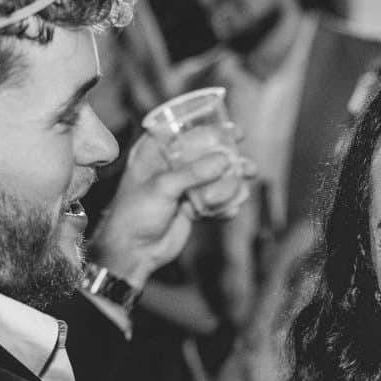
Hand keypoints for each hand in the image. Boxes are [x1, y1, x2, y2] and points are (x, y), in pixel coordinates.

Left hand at [89, 132, 252, 289]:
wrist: (133, 252)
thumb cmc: (134, 214)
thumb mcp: (162, 187)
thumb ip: (194, 172)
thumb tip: (225, 160)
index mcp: (155, 152)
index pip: (186, 131)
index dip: (212, 128)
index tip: (235, 132)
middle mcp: (171, 166)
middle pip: (208, 154)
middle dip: (231, 161)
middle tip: (247, 166)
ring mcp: (184, 187)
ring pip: (216, 179)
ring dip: (231, 186)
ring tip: (241, 193)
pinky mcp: (193, 207)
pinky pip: (216, 202)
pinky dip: (225, 206)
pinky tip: (230, 211)